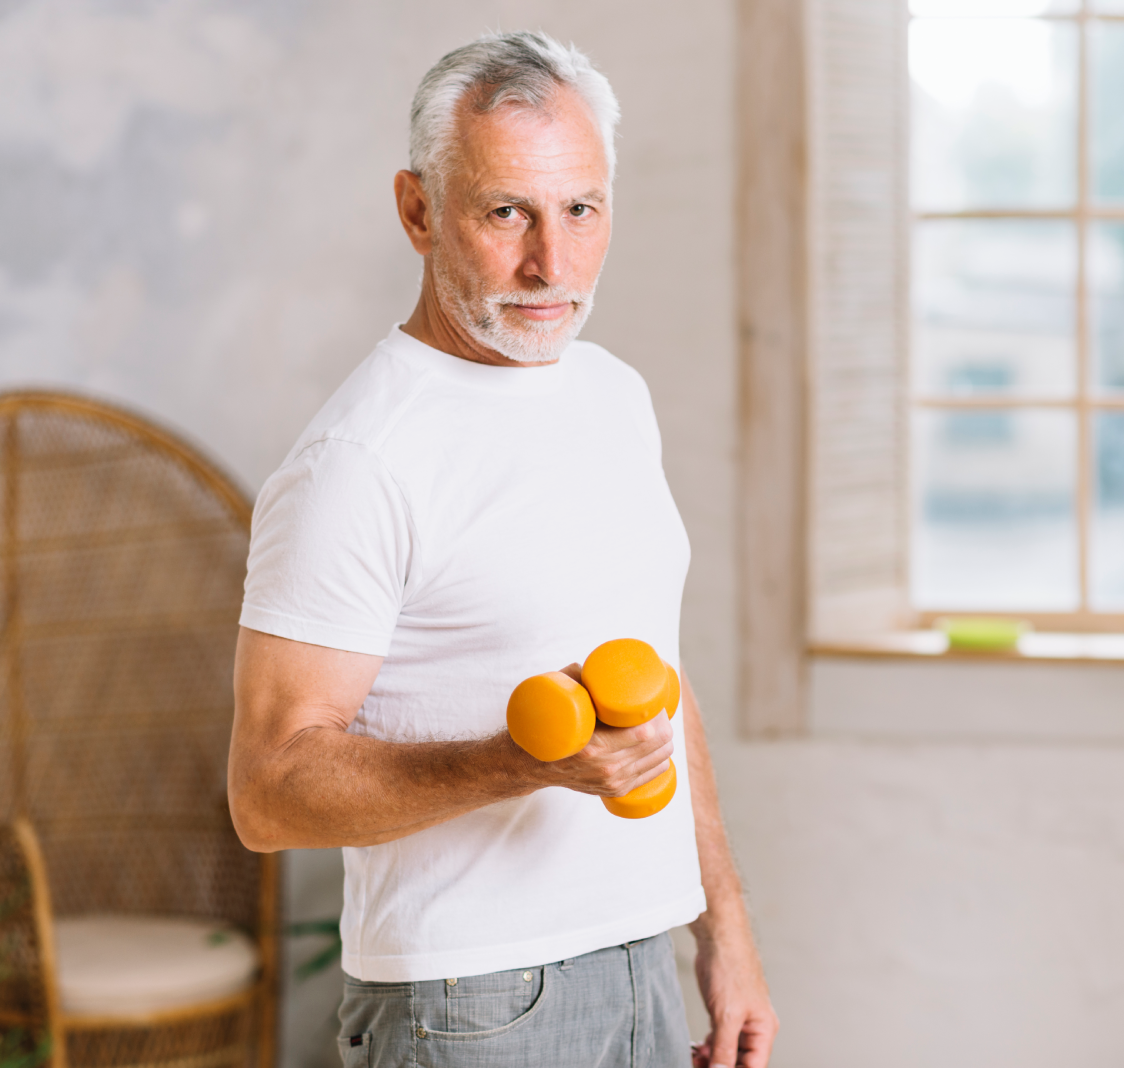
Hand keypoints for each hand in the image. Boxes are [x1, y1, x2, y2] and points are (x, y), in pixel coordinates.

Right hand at [524, 663, 673, 797]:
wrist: (532, 765)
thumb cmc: (546, 726)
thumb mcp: (557, 697)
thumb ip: (577, 677)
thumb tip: (598, 662)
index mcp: (594, 747)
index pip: (645, 732)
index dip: (657, 714)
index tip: (653, 700)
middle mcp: (606, 767)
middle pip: (657, 745)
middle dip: (665, 725)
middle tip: (658, 710)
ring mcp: (612, 782)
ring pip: (659, 761)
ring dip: (665, 742)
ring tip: (659, 725)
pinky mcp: (615, 790)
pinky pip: (652, 774)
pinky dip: (659, 759)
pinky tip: (658, 748)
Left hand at [689, 913, 778, 1067]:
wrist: (717, 938)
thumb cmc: (732, 968)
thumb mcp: (727, 1015)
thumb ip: (724, 1047)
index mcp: (763, 1029)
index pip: (754, 1066)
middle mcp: (754, 1026)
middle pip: (740, 1061)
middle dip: (721, 1066)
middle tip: (698, 1066)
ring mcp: (738, 1018)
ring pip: (727, 1050)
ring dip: (712, 1058)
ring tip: (694, 1060)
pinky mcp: (723, 1010)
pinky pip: (718, 1037)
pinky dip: (708, 1046)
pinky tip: (696, 1049)